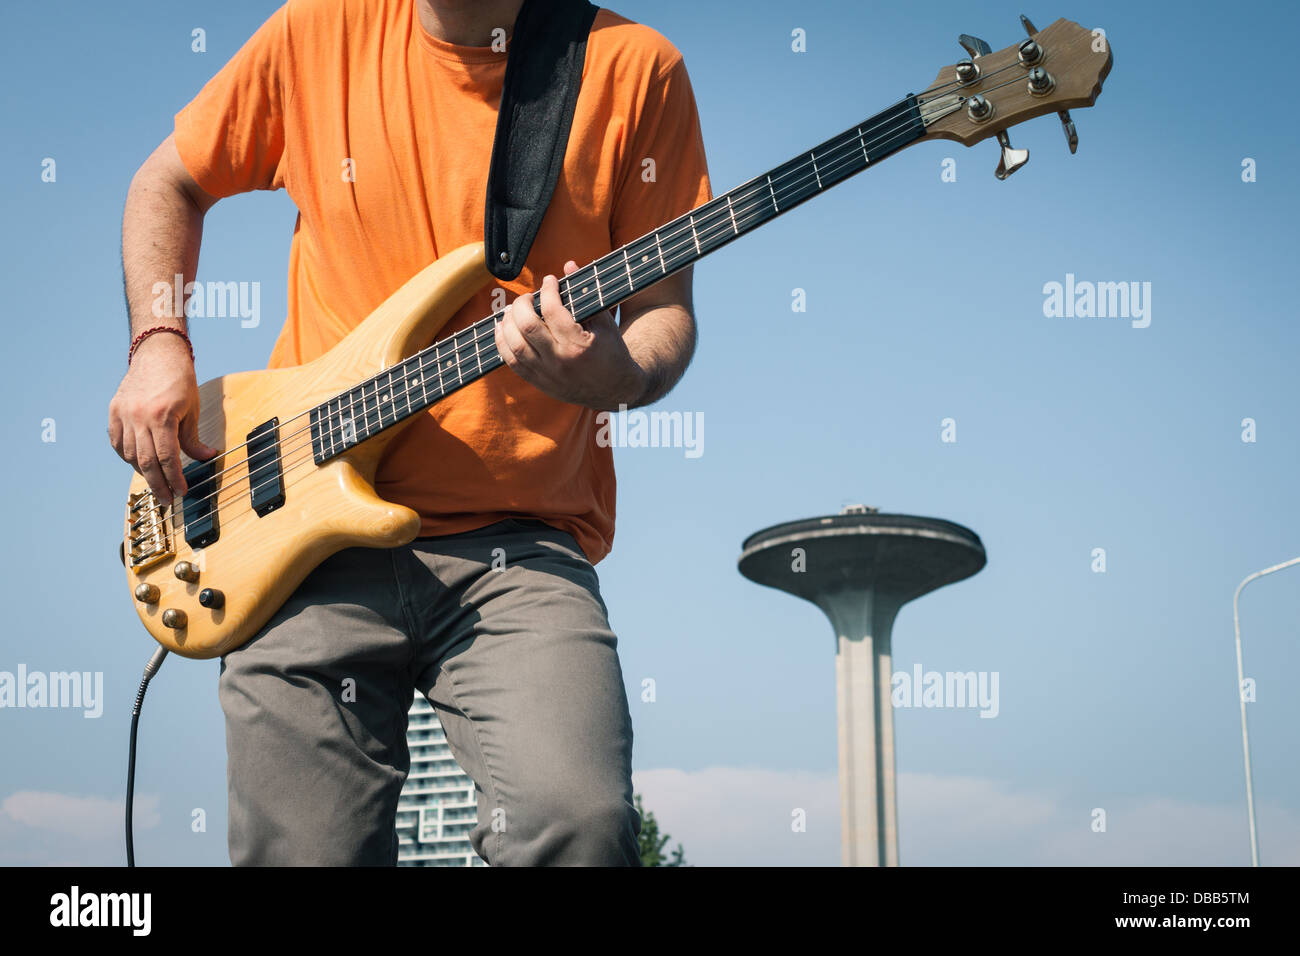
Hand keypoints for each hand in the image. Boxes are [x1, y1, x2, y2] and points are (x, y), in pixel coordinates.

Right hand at [108, 332, 219, 504]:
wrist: (157, 353)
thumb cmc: (180, 380)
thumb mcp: (194, 409)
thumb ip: (194, 439)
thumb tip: (206, 459)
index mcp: (162, 416)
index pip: (167, 457)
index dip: (175, 479)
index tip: (182, 492)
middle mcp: (139, 416)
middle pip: (145, 461)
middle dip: (158, 484)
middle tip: (168, 500)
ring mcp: (123, 414)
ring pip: (128, 455)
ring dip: (143, 472)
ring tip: (156, 481)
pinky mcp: (114, 411)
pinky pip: (116, 442)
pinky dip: (126, 456)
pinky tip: (138, 463)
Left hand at [494, 260, 647, 409]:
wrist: (614, 390)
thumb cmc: (612, 353)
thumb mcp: (606, 323)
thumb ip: (586, 294)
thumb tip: (568, 264)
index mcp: (579, 345)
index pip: (553, 310)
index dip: (548, 290)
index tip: (549, 281)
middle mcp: (560, 361)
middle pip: (527, 327)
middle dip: (523, 304)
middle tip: (529, 297)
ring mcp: (547, 374)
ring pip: (515, 345)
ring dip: (508, 322)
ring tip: (513, 310)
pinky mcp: (539, 382)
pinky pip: (512, 362)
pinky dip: (502, 343)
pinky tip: (502, 328)